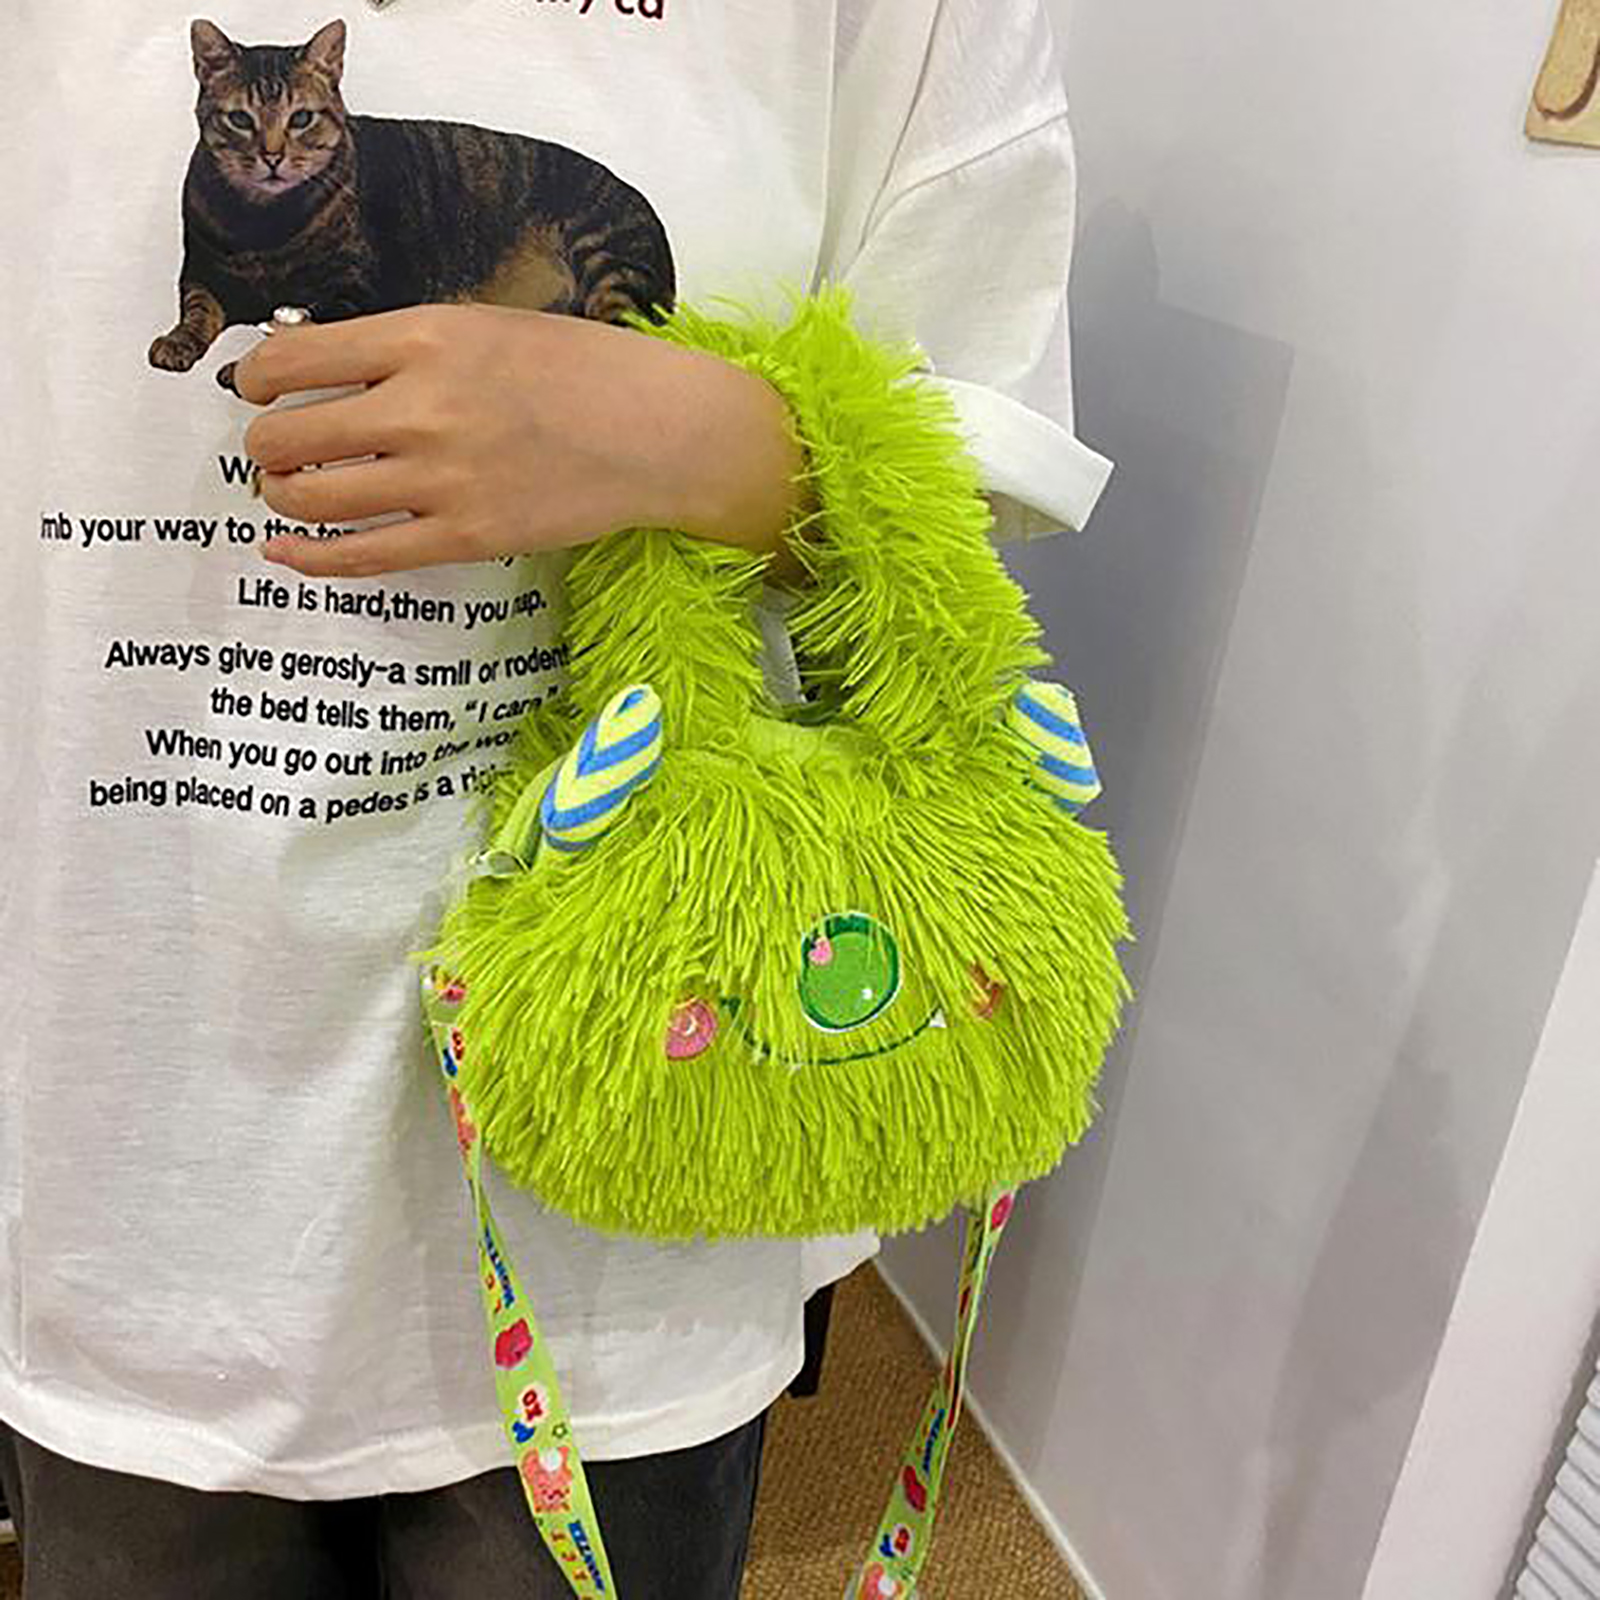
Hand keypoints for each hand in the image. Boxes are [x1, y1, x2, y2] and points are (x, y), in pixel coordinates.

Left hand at [233, 304, 807, 579]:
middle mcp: (420, 407)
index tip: (259, 390)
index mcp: (422, 338)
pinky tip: (282, 553)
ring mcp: (441, 479)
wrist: (658, 432)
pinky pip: (359, 556)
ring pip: (310, 497)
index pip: (290, 359)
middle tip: (275, 449)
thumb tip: (327, 367)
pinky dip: (307, 558)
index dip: (256, 379)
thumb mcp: (486, 323)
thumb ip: (408, 345)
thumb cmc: (582, 368)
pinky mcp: (464, 536)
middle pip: (286, 435)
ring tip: (288, 492)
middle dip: (264, 445)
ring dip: (282, 496)